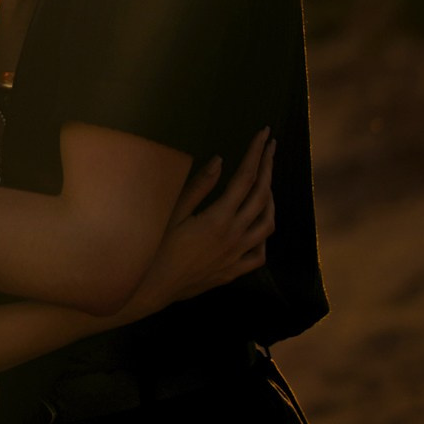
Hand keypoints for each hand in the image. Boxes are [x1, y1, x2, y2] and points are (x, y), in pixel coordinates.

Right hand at [128, 130, 275, 316]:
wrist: (152, 289)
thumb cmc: (156, 248)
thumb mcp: (172, 213)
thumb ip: (199, 186)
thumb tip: (220, 160)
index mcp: (219, 218)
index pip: (246, 177)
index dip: (257, 153)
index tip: (265, 134)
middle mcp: (234, 236)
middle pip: (262, 195)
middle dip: (269, 167)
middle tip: (271, 147)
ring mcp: (236, 255)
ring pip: (268, 224)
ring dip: (272, 200)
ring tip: (267, 183)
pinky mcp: (232, 271)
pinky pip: (259, 254)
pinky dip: (264, 236)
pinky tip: (259, 226)